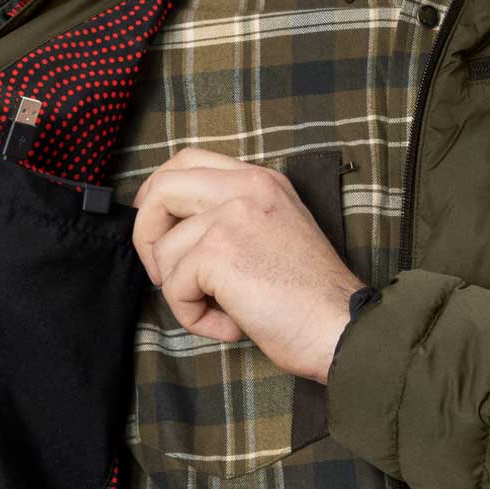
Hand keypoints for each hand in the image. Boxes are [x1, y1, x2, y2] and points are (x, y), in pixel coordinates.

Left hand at [132, 146, 365, 383]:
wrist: (342, 327)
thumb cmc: (313, 298)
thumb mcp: (276, 233)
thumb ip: (234, 218)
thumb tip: (175, 233)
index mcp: (260, 180)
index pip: (187, 161)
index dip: (158, 192)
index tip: (156, 226)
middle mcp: (245, 187)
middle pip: (161, 188)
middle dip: (146, 234)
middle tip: (165, 273)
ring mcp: (230, 215)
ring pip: (164, 250)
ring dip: (183, 292)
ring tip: (225, 311)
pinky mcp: (218, 251)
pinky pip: (174, 287)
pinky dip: (194, 316)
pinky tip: (233, 324)